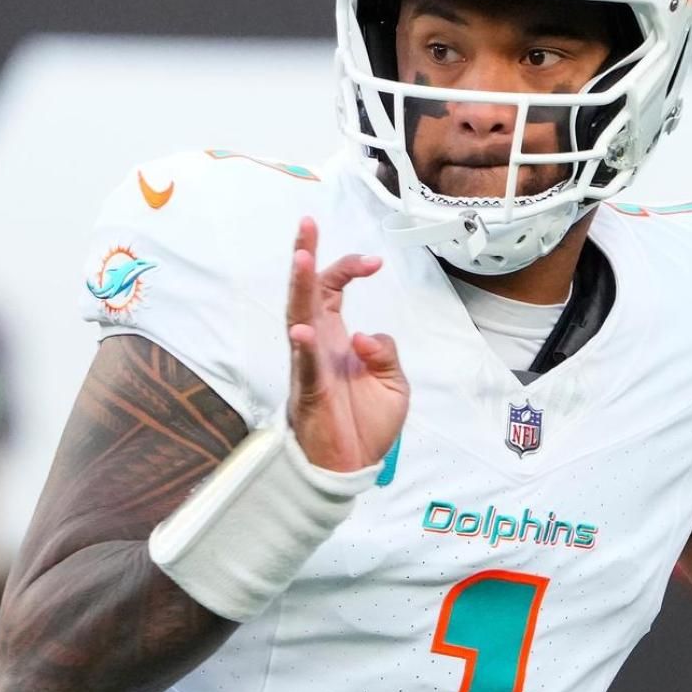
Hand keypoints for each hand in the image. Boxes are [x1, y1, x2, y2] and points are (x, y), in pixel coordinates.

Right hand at [285, 218, 408, 471]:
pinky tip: (301, 329)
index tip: (375, 262)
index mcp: (336, 338)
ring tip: (302, 258)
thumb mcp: (394, 383)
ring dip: (300, 289)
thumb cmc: (366, 425)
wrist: (351, 468)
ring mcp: (309, 365)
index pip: (334, 289)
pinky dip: (303, 349)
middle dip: (306, 256)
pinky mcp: (309, 392)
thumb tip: (367, 335)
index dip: (349, 268)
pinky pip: (304, 367)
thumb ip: (386, 353)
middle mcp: (317, 344)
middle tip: (307, 223)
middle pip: (307, 292)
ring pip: (298, 319)